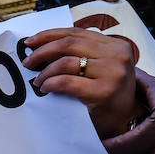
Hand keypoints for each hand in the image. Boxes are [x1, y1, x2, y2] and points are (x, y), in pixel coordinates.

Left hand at [21, 27, 144, 138]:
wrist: (126, 120)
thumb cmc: (108, 93)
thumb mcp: (101, 67)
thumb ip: (83, 53)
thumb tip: (43, 45)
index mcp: (116, 45)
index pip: (76, 33)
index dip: (50, 35)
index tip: (30, 41)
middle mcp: (117, 56)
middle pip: (68, 44)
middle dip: (42, 51)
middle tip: (28, 62)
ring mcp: (112, 73)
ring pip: (65, 62)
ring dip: (45, 71)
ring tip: (37, 80)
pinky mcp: (104, 91)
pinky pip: (67, 82)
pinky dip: (51, 83)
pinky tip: (45, 88)